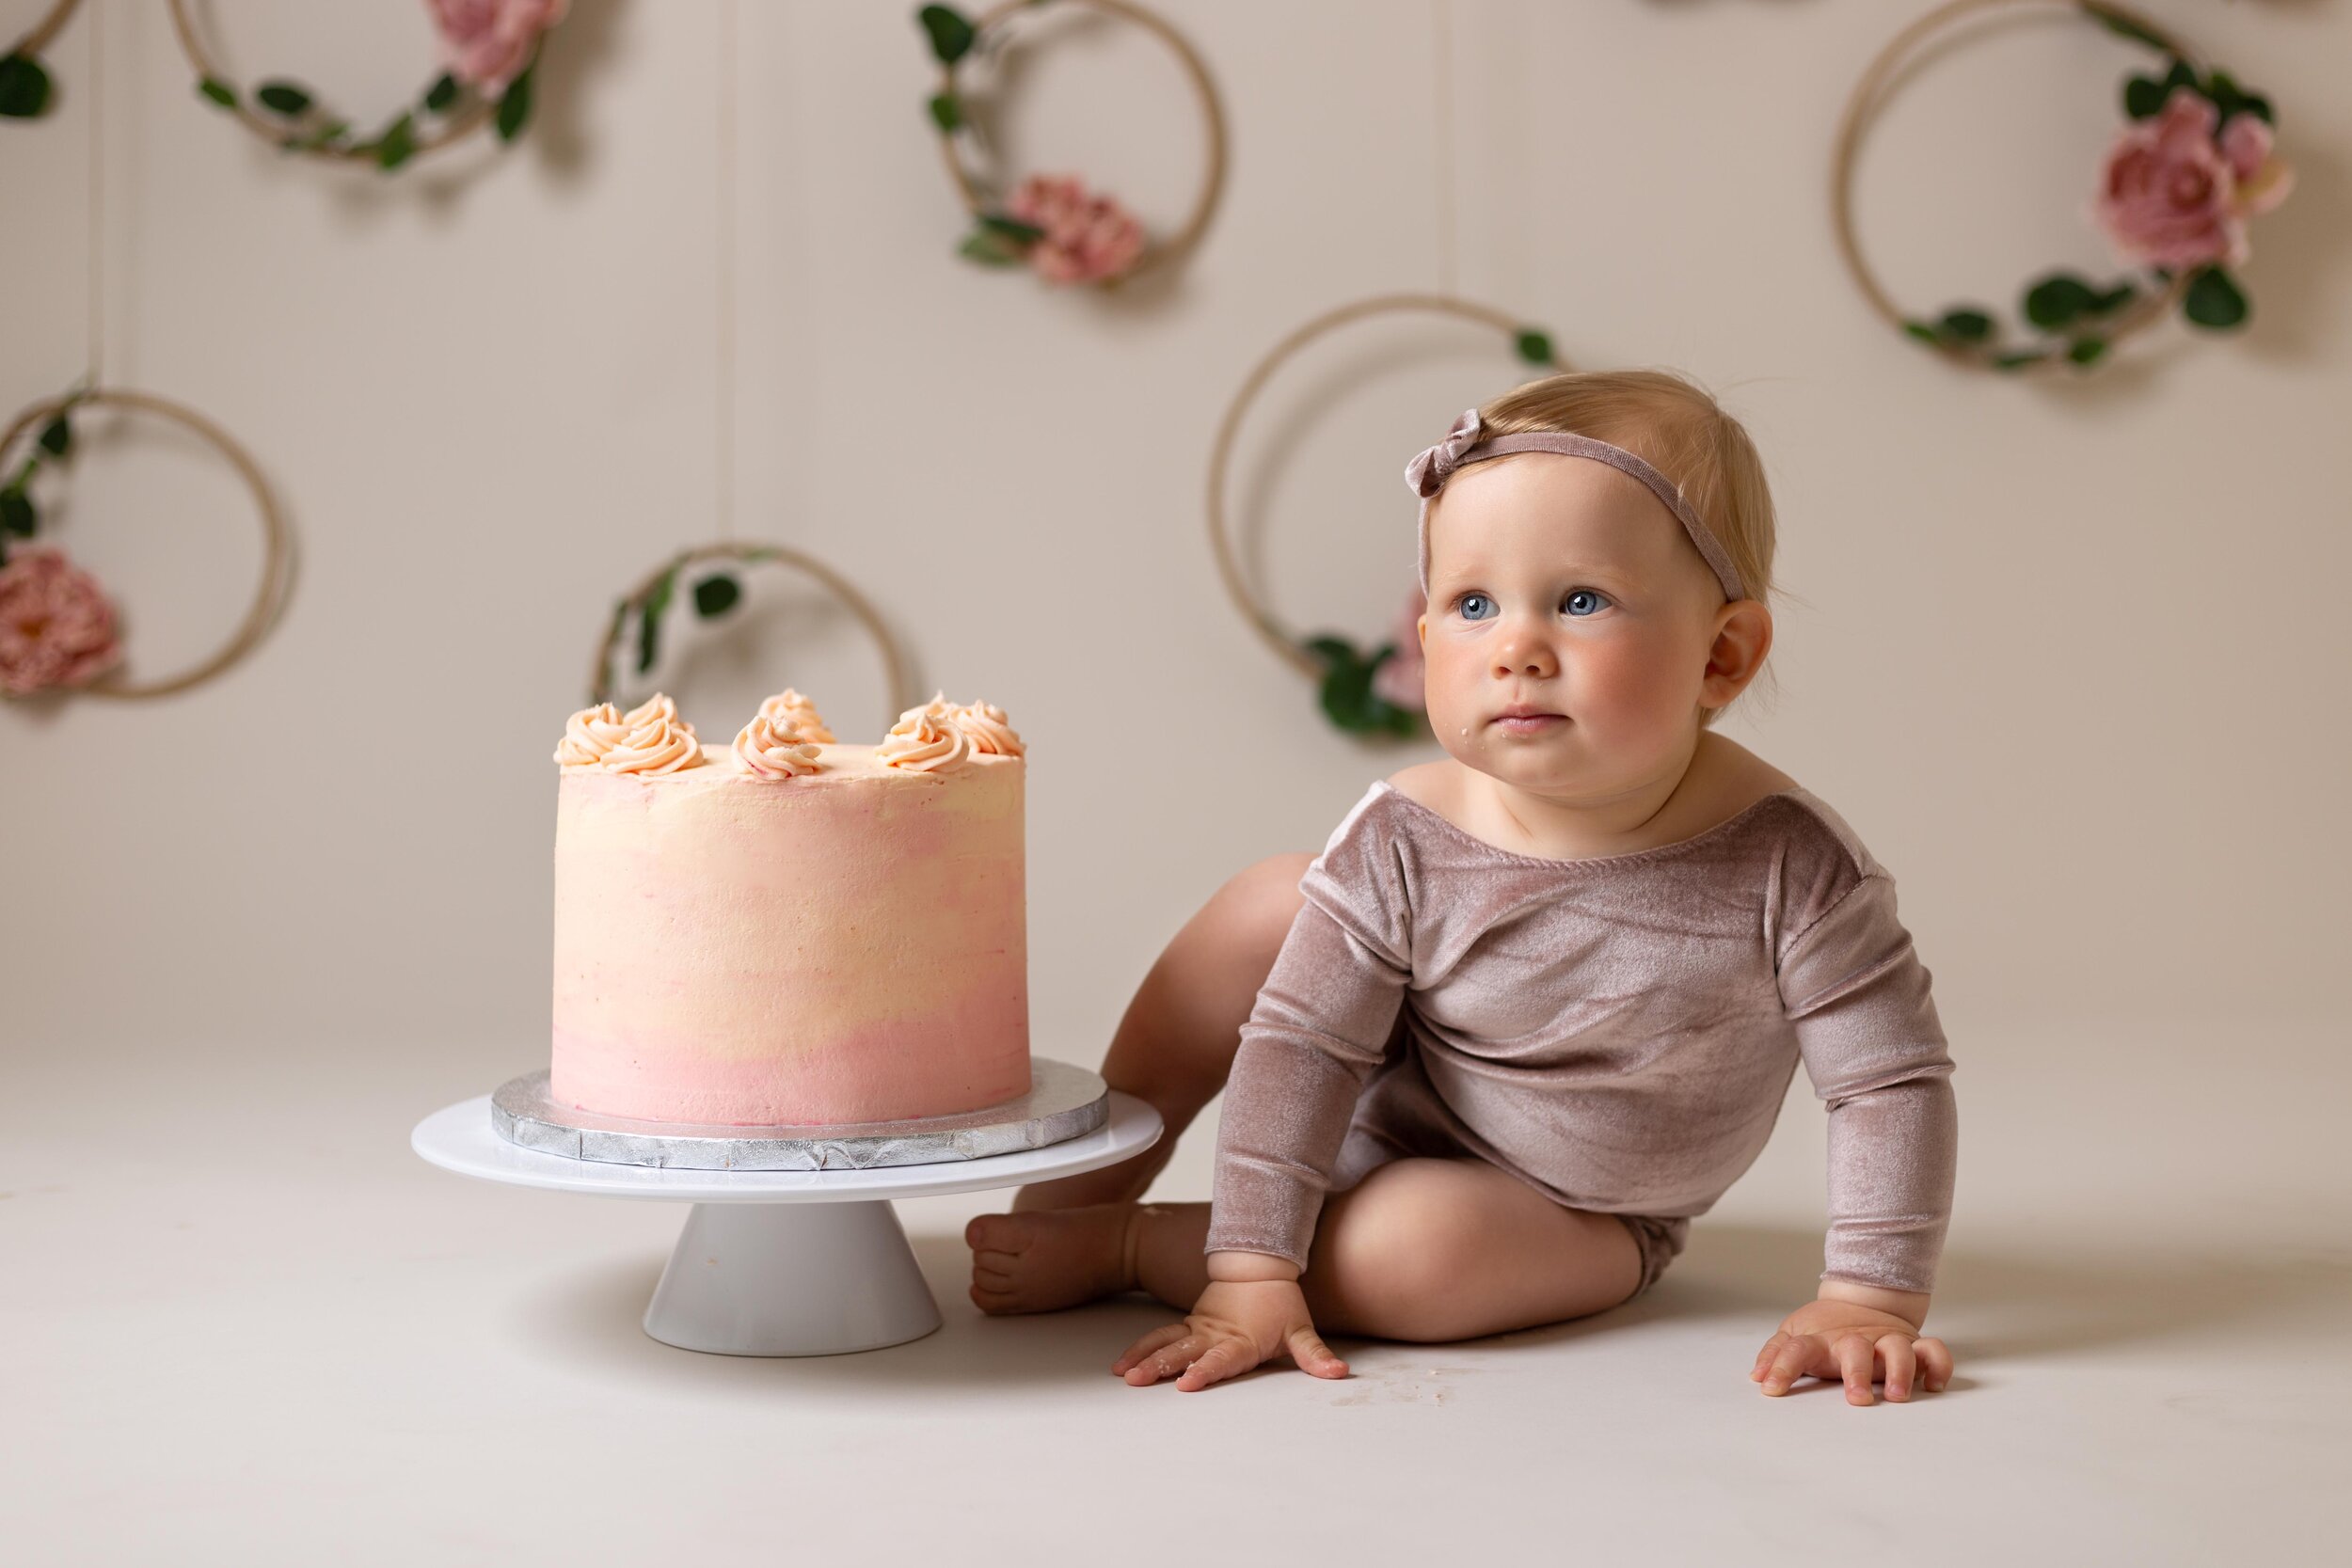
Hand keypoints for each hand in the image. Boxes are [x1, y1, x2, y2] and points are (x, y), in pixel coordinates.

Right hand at [1113, 1278, 1348, 1391]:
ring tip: (1123, 1375)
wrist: (1259, 1265)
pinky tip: (1122, 1365)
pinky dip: (1141, 1349)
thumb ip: (1315, 1355)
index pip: (1221, 1359)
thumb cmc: (1280, 1302)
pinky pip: (1160, 1338)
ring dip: (1144, 1358)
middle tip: (1137, 1380)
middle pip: (1183, 1352)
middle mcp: (1214, 1336)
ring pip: (1166, 1344)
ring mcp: (1198, 1330)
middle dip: (1159, 1366)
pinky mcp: (1189, 1326)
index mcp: (1241, 1340)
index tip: (1187, 1382)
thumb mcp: (1300, 1329)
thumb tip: (1339, 1372)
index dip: (1204, 1370)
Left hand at [1751, 1297, 1952, 1404]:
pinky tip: (1934, 1384)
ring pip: (1898, 1349)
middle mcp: (1855, 1340)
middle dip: (1857, 1373)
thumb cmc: (1826, 1328)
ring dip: (1900, 1371)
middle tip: (1858, 1399)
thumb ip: (1776, 1355)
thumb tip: (1757, 1377)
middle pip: (1855, 1349)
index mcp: (1822, 1340)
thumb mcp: (1794, 1334)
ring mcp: (1885, 1340)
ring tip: (1897, 1395)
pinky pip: (1934, 1351)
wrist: (1862, 1299)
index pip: (1796, 1349)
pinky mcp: (1913, 1344)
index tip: (1771, 1389)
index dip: (1781, 1367)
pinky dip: (1939, 1365)